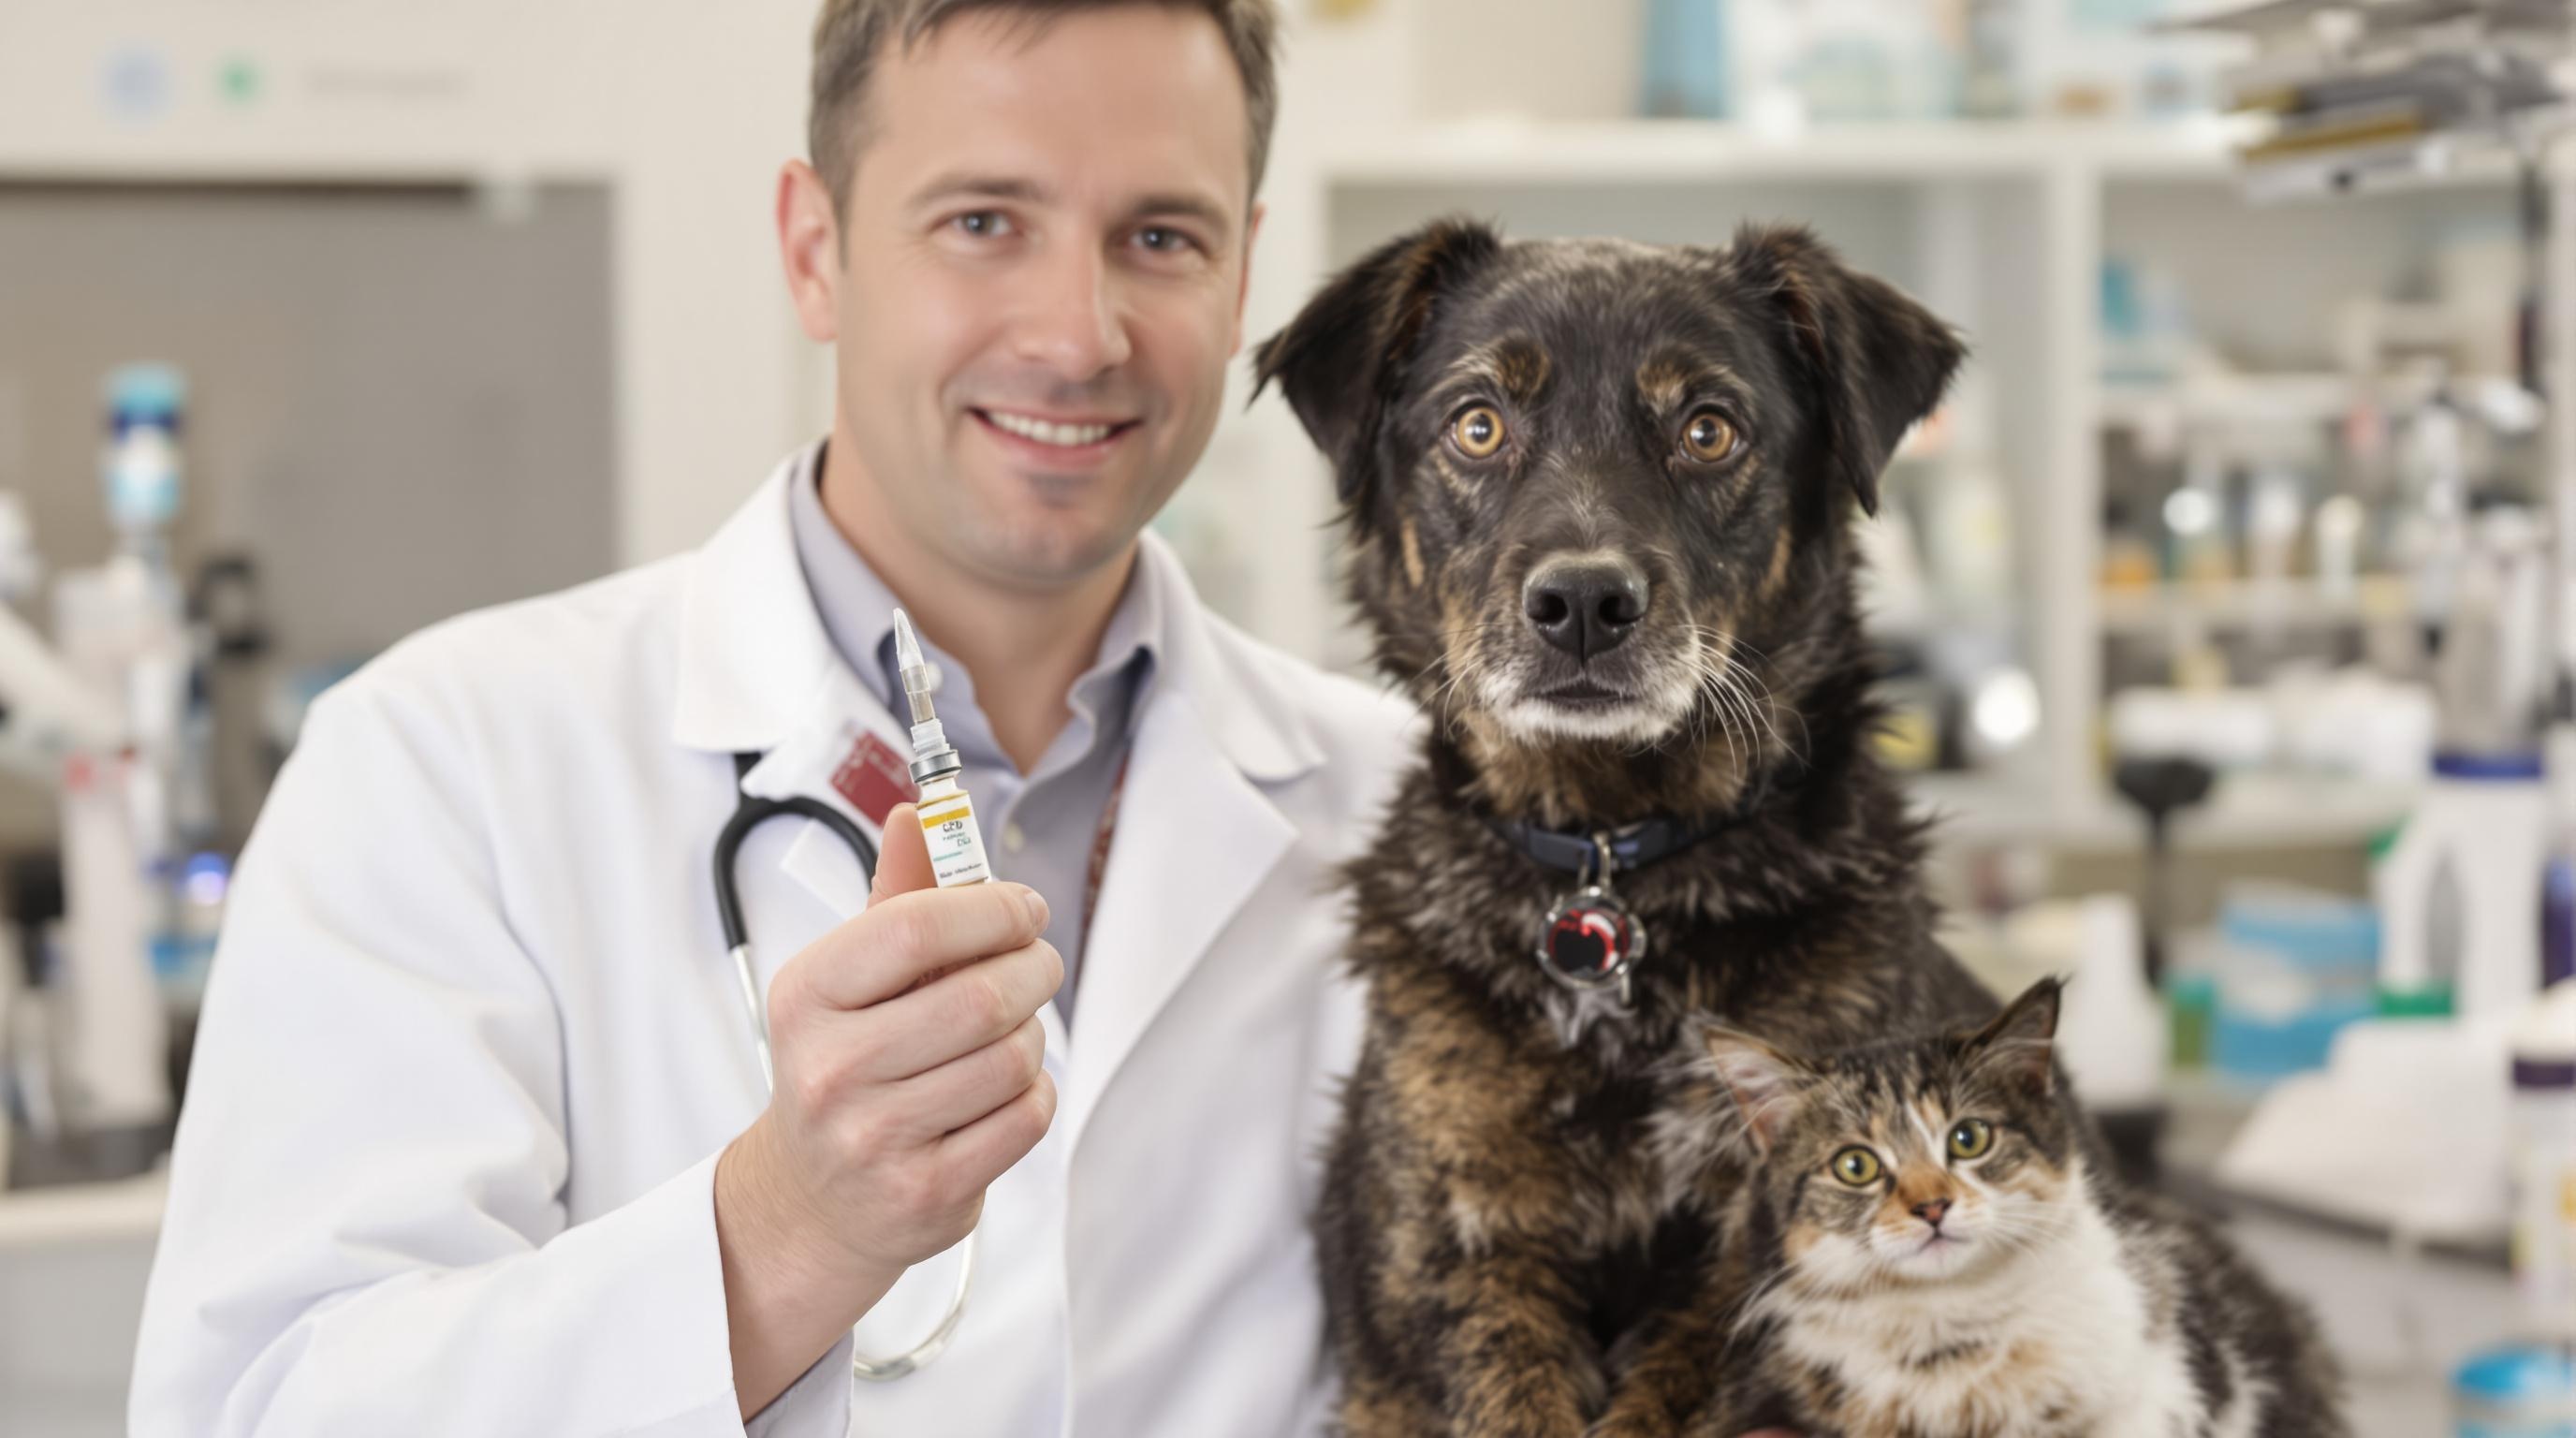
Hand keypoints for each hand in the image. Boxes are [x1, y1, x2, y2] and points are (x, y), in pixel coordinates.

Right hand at [714, 801, 1060, 1411]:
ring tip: (1012, 1032)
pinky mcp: (925, 1193)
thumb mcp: (851, 980)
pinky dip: (1034, 1093)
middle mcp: (831, 1070)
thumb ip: (896, 898)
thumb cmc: (846, 1066)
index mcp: (807, 997)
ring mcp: (875, 1139)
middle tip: (1038, 963)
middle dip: (1032, 969)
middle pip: (979, 997)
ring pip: (1011, 1058)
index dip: (990, 908)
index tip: (1024, 909)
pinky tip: (1005, 1089)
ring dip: (1033, 1036)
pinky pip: (1024, 1119)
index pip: (914, 929)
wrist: (815, 1198)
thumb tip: (919, 812)